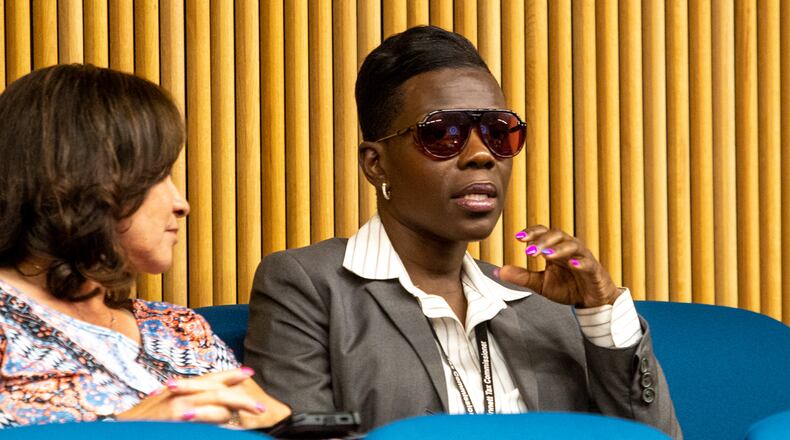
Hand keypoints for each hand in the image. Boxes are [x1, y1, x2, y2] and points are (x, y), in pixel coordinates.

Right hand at [117, 368, 290, 428]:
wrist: (108, 431)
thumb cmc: (135, 426)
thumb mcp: (160, 412)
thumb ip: (183, 408)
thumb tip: (203, 411)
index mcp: (175, 390)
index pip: (206, 378)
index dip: (227, 375)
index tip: (247, 373)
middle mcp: (174, 392)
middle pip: (214, 386)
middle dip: (239, 394)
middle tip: (260, 404)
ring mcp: (172, 405)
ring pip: (211, 400)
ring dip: (232, 407)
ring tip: (251, 414)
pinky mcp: (170, 417)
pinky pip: (198, 416)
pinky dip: (214, 418)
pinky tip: (228, 424)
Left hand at [497, 225, 619, 307]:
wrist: (591, 301)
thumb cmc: (568, 287)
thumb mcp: (540, 284)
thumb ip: (521, 276)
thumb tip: (498, 271)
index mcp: (555, 248)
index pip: (543, 233)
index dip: (532, 233)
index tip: (518, 238)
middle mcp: (569, 248)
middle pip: (557, 235)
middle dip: (542, 240)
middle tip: (529, 250)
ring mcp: (583, 257)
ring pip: (572, 245)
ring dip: (558, 249)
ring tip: (546, 255)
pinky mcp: (594, 270)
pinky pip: (588, 263)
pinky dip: (580, 263)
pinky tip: (573, 264)